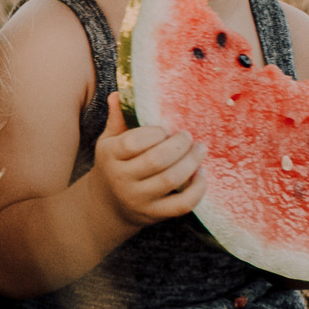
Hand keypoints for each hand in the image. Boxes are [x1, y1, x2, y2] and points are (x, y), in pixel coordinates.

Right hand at [91, 93, 205, 226]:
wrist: (107, 206)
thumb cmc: (114, 165)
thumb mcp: (109, 142)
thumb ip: (118, 118)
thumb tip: (120, 93)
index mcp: (110, 156)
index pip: (133, 142)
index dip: (155, 133)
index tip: (165, 129)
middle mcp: (121, 179)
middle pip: (156, 160)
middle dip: (179, 145)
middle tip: (188, 136)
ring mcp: (138, 199)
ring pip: (171, 180)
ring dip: (192, 162)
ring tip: (200, 150)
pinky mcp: (154, 214)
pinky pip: (182, 204)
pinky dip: (197, 189)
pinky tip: (201, 174)